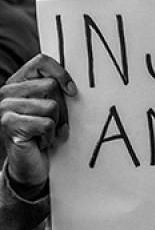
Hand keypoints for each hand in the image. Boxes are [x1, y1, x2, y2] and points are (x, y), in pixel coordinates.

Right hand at [0, 54, 75, 191]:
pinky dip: (50, 137)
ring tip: (45, 134)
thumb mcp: (51, 109)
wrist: (31, 168)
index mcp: (17, 83)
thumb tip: (73, 84)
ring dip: (55, 125)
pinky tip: (41, 143)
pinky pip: (46, 124)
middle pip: (50, 85)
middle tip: (53, 124)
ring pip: (51, 106)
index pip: (41, 61)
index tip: (72, 91)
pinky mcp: (9, 124)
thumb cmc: (44, 136)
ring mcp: (5, 107)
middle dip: (61, 108)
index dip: (61, 73)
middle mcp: (7, 91)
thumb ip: (55, 92)